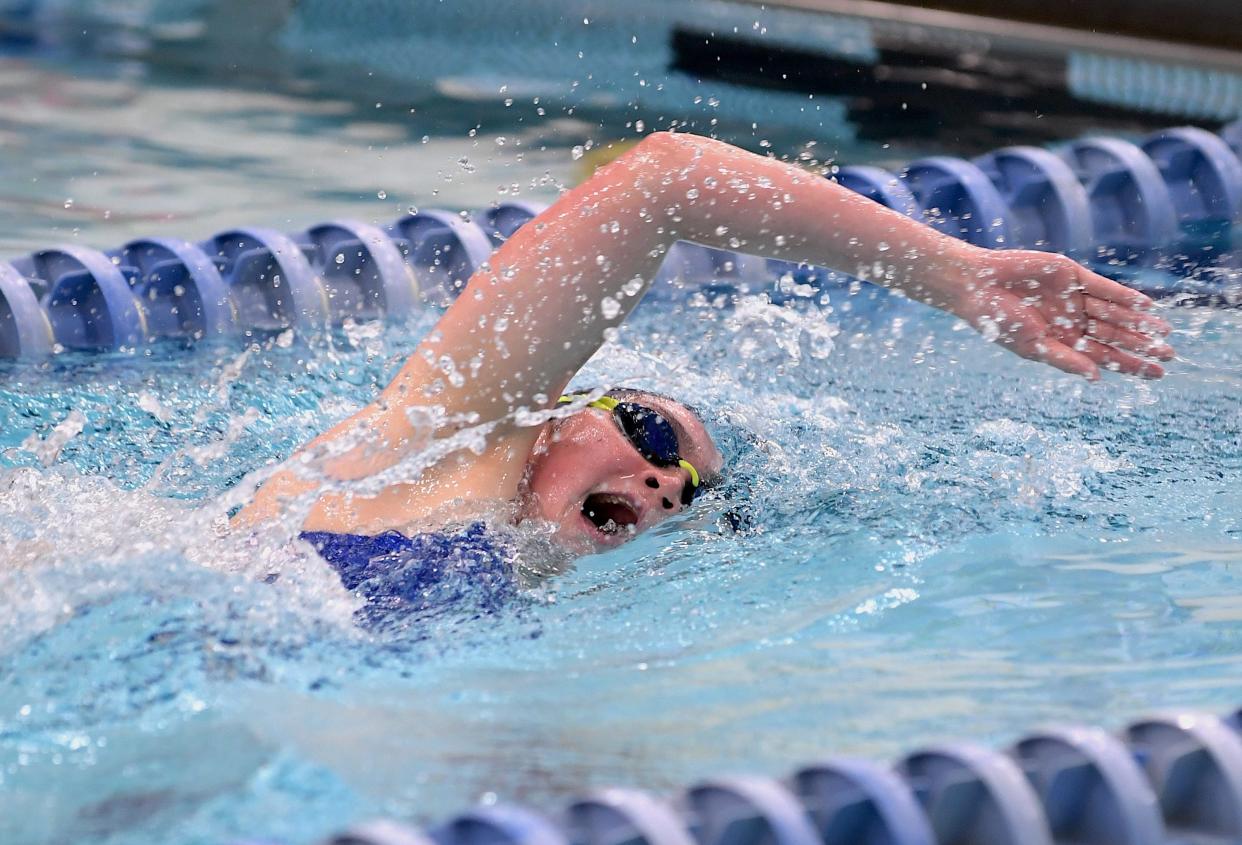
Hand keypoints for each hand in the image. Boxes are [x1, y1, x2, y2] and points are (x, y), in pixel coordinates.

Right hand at [944, 249, 1173, 379]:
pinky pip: (1104, 287)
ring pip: (1114, 312)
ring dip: (1138, 322)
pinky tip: (1146, 306)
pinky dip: (1124, 296)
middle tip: (1170, 354)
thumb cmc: (998, 321)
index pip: (1104, 356)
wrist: (978, 286)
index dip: (1131, 365)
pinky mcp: (1071, 275)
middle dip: (1141, 345)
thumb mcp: (1033, 347)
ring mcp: (1073, 297)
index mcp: (1062, 342)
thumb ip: (1066, 360)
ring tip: (1164, 332)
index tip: (1156, 374)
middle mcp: (1072, 320)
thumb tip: (1098, 377)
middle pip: (1115, 335)